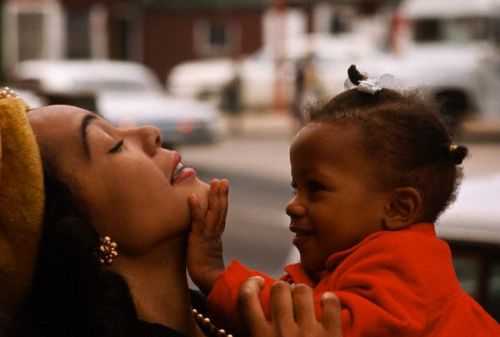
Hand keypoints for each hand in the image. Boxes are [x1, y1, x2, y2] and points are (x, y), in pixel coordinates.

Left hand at [187, 179, 228, 293]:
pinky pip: (197, 222)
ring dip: (214, 196)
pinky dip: (196, 208)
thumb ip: (206, 242)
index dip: (223, 199)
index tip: (224, 185)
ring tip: (215, 182)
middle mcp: (215, 233)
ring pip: (214, 212)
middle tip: (223, 180)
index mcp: (217, 235)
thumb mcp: (206, 252)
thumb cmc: (206, 271)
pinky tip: (192, 196)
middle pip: (221, 210)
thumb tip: (200, 235)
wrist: (210, 283)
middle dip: (222, 194)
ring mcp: (207, 235)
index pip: (221, 213)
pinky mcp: (198, 240)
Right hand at [239, 277, 342, 336]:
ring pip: (303, 290)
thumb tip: (251, 318)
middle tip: (286, 296)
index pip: (247, 299)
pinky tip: (327, 303)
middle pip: (279, 289)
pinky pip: (331, 303)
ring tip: (305, 300)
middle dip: (283, 289)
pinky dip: (330, 300)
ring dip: (303, 293)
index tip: (258, 282)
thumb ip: (254, 334)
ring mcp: (308, 332)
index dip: (251, 285)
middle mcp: (282, 331)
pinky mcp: (331, 335)